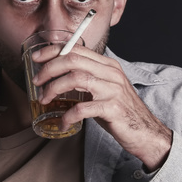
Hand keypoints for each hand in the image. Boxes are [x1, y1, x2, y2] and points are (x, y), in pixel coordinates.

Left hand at [32, 44, 172, 169]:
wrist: (146, 132)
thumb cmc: (120, 112)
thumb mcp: (104, 89)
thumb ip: (87, 79)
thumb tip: (58, 77)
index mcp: (107, 65)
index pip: (76, 49)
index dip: (53, 51)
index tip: (36, 58)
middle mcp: (111, 73)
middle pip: (73, 60)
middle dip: (49, 69)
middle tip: (36, 81)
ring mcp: (113, 90)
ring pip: (76, 79)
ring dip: (54, 88)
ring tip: (45, 99)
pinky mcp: (113, 108)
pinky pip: (83, 108)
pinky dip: (68, 115)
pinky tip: (63, 122)